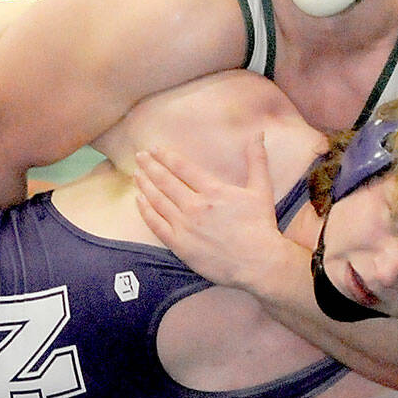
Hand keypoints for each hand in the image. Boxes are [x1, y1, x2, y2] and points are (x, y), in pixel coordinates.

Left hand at [133, 135, 289, 289]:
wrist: (258, 262)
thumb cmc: (260, 226)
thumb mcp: (261, 189)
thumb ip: (257, 160)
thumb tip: (258, 134)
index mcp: (213, 191)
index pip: (182, 168)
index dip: (166, 156)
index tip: (154, 149)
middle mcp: (195, 206)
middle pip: (165, 181)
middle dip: (150, 166)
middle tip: (139, 156)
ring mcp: (185, 226)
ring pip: (158, 201)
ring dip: (145, 185)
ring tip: (136, 174)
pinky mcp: (180, 245)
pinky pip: (156, 225)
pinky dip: (145, 211)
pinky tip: (139, 201)